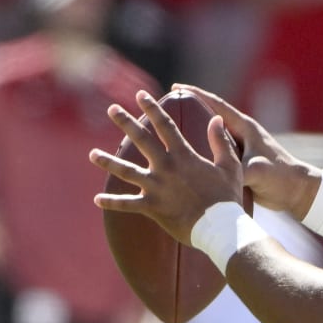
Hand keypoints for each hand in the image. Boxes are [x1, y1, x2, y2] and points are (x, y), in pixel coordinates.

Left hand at [91, 90, 243, 244]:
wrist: (219, 227)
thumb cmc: (226, 197)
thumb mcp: (230, 165)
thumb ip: (220, 141)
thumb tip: (216, 118)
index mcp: (184, 156)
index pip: (165, 125)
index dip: (152, 108)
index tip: (141, 95)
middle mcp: (166, 168)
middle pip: (141, 140)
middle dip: (125, 122)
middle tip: (111, 109)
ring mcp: (157, 188)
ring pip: (126, 171)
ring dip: (108, 162)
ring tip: (92, 154)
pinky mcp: (152, 208)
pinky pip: (127, 205)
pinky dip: (111, 202)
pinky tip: (96, 199)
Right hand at [172, 83, 320, 218]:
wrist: (297, 192)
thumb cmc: (281, 178)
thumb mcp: (257, 172)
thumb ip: (237, 170)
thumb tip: (214, 175)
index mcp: (246, 129)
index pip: (217, 106)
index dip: (196, 94)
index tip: (176, 87)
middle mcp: (242, 135)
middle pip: (210, 118)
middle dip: (190, 111)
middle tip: (165, 108)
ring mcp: (241, 149)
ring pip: (211, 136)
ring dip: (193, 133)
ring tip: (169, 133)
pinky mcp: (240, 163)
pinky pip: (215, 153)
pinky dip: (201, 152)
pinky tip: (186, 158)